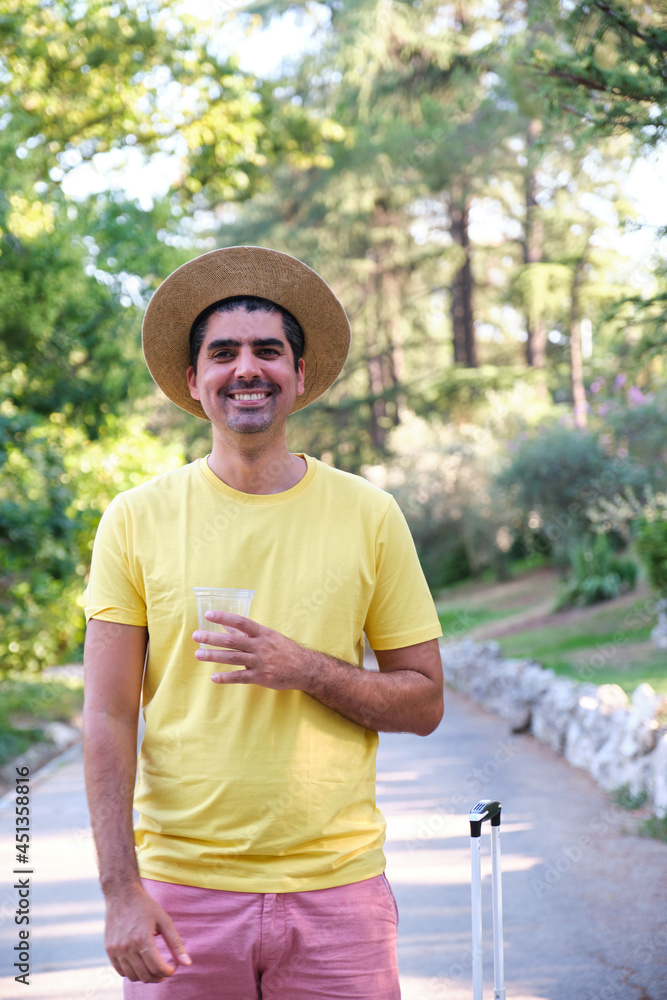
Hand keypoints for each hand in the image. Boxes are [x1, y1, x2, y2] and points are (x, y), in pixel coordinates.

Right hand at [105, 885, 191, 982]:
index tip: (173, 967)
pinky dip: (132, 973)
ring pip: (132, 976)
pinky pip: (121, 971)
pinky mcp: (109, 950)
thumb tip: (187, 963)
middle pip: (145, 976)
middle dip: (158, 977)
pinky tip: (140, 964)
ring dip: (145, 977)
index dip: (168, 972)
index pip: (157, 968)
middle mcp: (127, 947)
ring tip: (153, 968)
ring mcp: (116, 950)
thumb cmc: (146, 906)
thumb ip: (176, 943)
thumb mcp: (164, 921)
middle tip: (165, 970)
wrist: (122, 894)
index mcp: (142, 939)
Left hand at [193, 612, 308, 689]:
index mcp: (262, 633)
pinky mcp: (261, 677)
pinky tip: (214, 677)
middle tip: (196, 636)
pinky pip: (240, 678)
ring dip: (214, 656)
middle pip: (233, 641)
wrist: (304, 668)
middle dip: (212, 638)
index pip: (241, 622)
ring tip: (198, 654)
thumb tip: (228, 628)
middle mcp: (260, 646)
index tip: (208, 615)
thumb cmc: (285, 650)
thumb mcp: (269, 637)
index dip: (224, 618)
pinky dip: (226, 678)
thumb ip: (248, 634)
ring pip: (233, 658)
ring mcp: (260, 662)